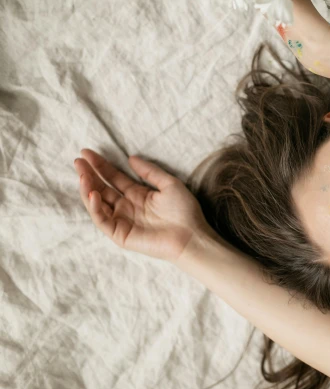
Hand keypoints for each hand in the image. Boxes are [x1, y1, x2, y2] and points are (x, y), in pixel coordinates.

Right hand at [73, 149, 209, 262]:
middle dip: (89, 174)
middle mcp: (127, 207)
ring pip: (98, 203)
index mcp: (138, 195)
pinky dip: (96, 207)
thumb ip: (150, 172)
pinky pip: (103, 220)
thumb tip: (131, 158)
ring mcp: (122, 220)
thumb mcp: (169, 184)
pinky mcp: (120, 234)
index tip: (87, 153)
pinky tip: (93, 194)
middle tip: (78, 161)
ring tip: (83, 175)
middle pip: (102, 188)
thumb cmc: (184, 211)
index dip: (101, 166)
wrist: (191, 235)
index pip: (114, 178)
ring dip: (88, 189)